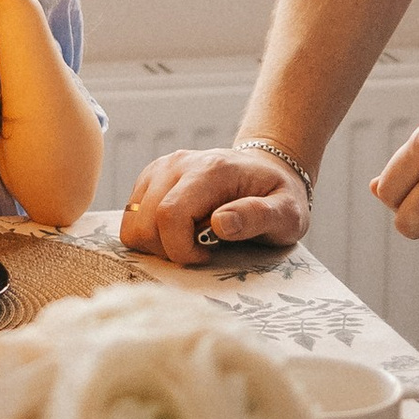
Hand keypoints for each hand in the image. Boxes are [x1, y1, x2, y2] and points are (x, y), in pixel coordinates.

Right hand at [121, 145, 309, 267]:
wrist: (267, 169)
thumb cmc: (278, 197)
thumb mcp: (287, 212)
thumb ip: (258, 216)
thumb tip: (220, 224)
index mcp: (211, 170)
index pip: (169, 215)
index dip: (182, 249)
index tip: (208, 255)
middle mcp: (177, 163)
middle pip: (144, 222)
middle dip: (169, 250)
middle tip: (200, 250)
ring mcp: (159, 169)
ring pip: (131, 222)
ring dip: (156, 244)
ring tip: (189, 240)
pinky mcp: (149, 179)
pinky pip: (130, 218)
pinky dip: (149, 234)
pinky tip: (179, 231)